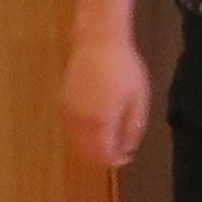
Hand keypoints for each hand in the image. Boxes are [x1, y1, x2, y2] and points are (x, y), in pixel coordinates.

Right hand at [57, 28, 151, 168]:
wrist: (97, 41)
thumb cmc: (123, 67)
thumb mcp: (138, 98)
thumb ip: (133, 127)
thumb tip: (128, 148)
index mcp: (100, 122)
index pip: (103, 154)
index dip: (116, 160)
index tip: (128, 157)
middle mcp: (79, 121)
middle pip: (86, 152)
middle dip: (103, 156)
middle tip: (119, 151)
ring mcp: (68, 112)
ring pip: (76, 141)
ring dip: (92, 146)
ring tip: (110, 138)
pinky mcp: (63, 102)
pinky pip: (71, 128)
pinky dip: (83, 134)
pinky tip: (97, 125)